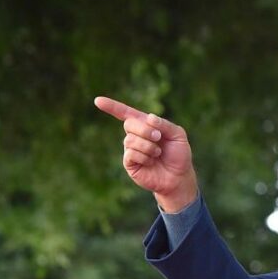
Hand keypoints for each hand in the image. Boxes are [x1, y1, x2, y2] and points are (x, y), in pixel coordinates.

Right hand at [94, 96, 197, 212]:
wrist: (179, 177)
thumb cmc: (179, 155)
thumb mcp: (178, 135)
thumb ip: (165, 124)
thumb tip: (149, 117)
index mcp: (146, 125)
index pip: (126, 113)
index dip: (112, 107)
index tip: (98, 101)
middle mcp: (136, 136)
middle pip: (129, 124)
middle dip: (144, 130)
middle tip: (158, 138)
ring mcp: (131, 149)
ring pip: (129, 140)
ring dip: (147, 145)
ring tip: (157, 153)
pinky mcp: (130, 163)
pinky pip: (130, 154)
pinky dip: (143, 156)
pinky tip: (151, 161)